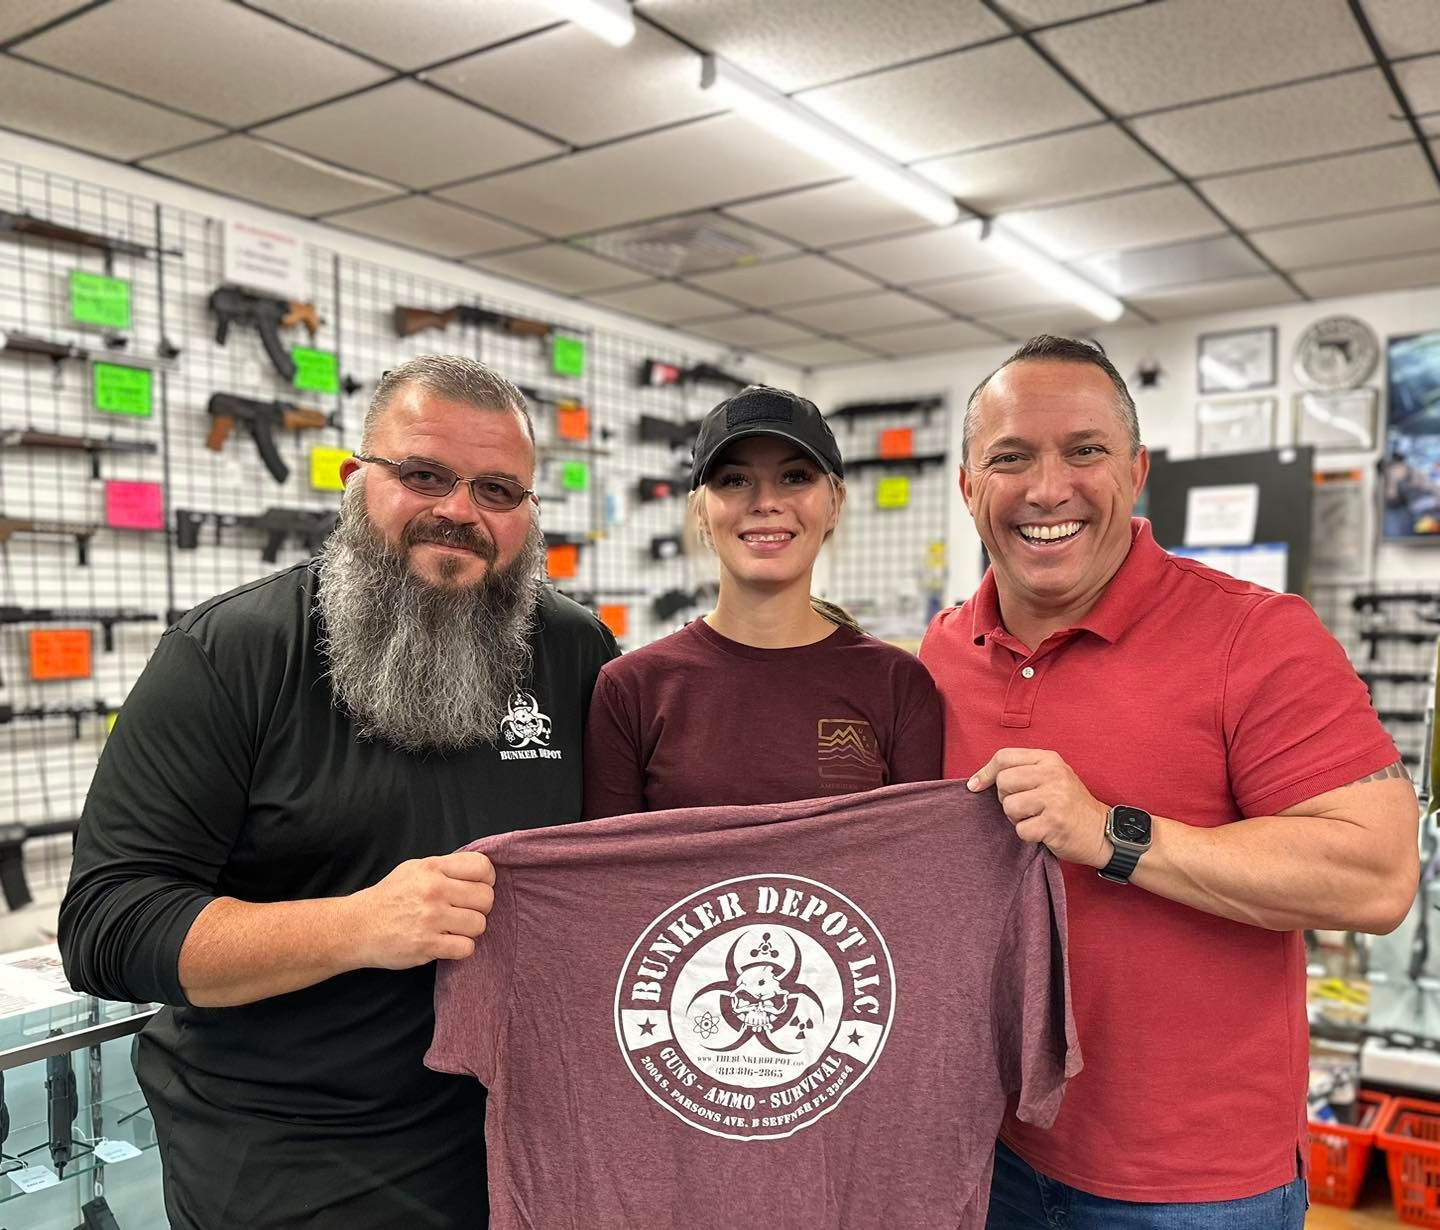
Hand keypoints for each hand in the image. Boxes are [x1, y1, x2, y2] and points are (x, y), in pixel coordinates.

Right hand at [347, 851, 495, 969]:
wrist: (356, 927)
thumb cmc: (389, 898)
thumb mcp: (414, 869)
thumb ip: (445, 869)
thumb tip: (480, 873)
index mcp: (433, 868)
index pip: (482, 867)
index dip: (487, 880)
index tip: (478, 889)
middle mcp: (434, 890)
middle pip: (486, 898)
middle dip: (480, 908)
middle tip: (464, 912)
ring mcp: (431, 918)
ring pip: (479, 924)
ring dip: (470, 930)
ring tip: (452, 928)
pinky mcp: (427, 944)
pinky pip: (466, 948)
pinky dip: (460, 949)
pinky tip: (446, 943)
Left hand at [967, 748, 1110, 867]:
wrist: (1102, 831)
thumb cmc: (1070, 805)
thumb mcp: (1052, 777)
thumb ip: (1022, 772)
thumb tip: (976, 781)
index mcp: (1049, 760)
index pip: (1004, 756)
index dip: (985, 772)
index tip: (975, 785)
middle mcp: (1053, 775)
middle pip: (1003, 781)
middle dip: (1005, 798)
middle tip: (1023, 806)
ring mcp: (1055, 799)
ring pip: (1009, 806)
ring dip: (1016, 818)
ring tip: (1035, 818)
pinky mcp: (1055, 824)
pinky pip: (1021, 829)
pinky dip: (1027, 834)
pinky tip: (1043, 831)